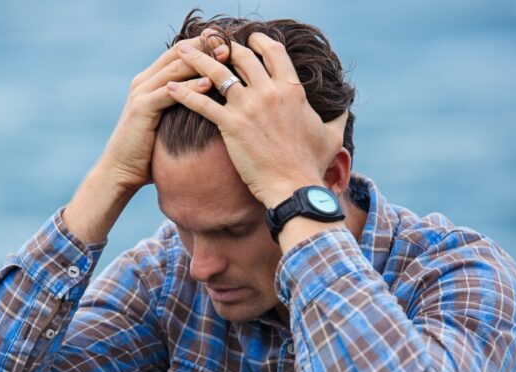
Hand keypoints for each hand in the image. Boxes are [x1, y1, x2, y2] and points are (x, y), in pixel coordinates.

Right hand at [95, 33, 227, 194]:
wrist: (121, 170)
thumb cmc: (149, 151)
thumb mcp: (168, 122)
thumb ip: (183, 107)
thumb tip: (212, 105)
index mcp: (151, 80)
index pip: (180, 52)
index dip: (204, 45)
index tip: (229, 43)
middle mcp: (144, 81)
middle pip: (178, 53)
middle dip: (205, 47)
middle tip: (230, 43)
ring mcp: (141, 93)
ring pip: (175, 68)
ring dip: (202, 62)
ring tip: (225, 57)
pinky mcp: (142, 108)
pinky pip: (169, 92)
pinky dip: (190, 87)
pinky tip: (209, 84)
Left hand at [167, 32, 347, 207]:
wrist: (294, 187)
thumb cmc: (312, 164)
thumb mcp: (331, 136)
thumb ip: (338, 117)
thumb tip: (346, 106)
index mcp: (292, 89)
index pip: (272, 52)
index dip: (257, 41)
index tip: (246, 39)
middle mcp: (269, 92)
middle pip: (241, 56)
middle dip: (223, 46)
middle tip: (208, 42)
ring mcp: (249, 107)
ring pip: (217, 73)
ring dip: (196, 59)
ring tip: (180, 51)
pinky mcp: (231, 125)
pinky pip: (201, 103)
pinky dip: (183, 94)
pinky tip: (169, 89)